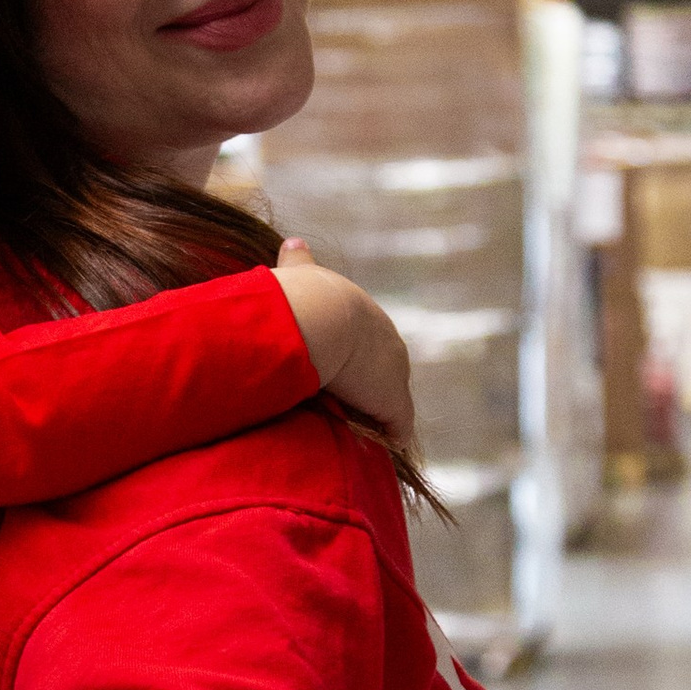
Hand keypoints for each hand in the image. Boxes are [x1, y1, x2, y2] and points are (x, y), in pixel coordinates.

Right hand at [276, 240, 416, 459]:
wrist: (318, 317)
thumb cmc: (301, 299)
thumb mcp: (300, 276)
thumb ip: (298, 262)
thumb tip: (293, 240)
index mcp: (365, 315)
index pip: (368, 339)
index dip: (355, 354)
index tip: (344, 367)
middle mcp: (388, 341)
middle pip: (383, 371)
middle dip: (368, 386)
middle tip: (344, 405)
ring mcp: (394, 372)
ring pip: (388, 399)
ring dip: (376, 414)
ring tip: (357, 432)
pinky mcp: (393, 402)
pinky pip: (396, 426)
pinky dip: (389, 436)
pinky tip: (380, 448)